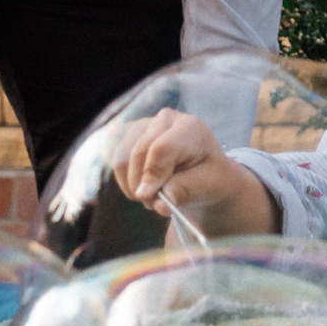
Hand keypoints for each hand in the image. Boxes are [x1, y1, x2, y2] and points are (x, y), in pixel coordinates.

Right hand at [111, 108, 277, 235]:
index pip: (162, 148)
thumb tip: (160, 201)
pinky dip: (127, 182)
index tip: (148, 197)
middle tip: (156, 206)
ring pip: (123, 158)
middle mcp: (165, 119)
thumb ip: (186, 190)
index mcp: (190, 127)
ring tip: (154, 200)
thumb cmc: (210, 179)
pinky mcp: (129, 136)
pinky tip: (144, 190)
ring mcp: (144, 124)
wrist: (204, 174)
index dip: (152, 175)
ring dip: (134, 186)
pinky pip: (117, 162)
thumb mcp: (208, 187)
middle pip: (139, 153)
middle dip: (144, 185)